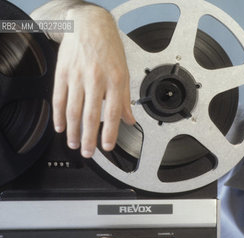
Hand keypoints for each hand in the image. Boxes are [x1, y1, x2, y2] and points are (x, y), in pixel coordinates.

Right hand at [53, 5, 135, 157]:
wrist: (89, 25)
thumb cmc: (109, 48)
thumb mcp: (124, 72)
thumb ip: (125, 99)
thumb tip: (130, 120)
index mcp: (115, 80)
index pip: (113, 113)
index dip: (110, 132)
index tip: (108, 147)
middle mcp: (96, 79)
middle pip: (91, 116)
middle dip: (89, 138)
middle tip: (88, 153)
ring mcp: (77, 76)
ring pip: (73, 110)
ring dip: (73, 131)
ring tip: (75, 144)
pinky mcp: (62, 73)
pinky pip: (59, 98)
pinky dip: (59, 116)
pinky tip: (61, 127)